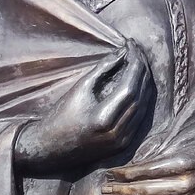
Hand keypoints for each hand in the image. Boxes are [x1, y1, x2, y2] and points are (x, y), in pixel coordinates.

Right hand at [15, 39, 152, 172]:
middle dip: (142, 70)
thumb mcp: (80, 88)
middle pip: (140, 96)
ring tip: (140, 62)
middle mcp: (116, 133)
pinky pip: (140, 117)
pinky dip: (142, 97)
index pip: (130, 88)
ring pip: (144, 107)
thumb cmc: (61, 115)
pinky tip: (140, 82)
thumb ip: (103, 69)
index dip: (135, 64)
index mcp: (103, 119)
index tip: (131, 46)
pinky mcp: (123, 145)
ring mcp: (122, 141)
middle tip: (137, 50)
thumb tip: (123, 52)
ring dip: (145, 82)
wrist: (50, 149)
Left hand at [102, 135, 194, 194]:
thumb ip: (162, 152)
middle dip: (122, 189)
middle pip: (146, 190)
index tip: (110, 173)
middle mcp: (188, 183)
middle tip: (106, 189)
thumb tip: (134, 164)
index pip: (145, 170)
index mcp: (184, 161)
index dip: (125, 173)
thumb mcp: (186, 141)